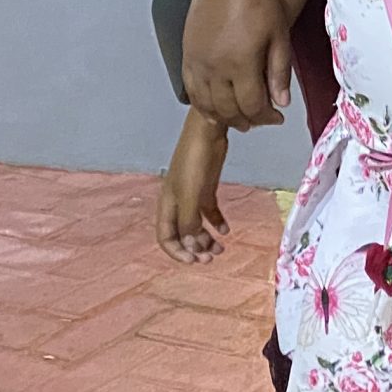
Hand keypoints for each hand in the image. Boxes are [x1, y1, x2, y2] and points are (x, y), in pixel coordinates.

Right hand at [156, 111, 231, 263]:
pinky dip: (216, 222)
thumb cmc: (194, 160)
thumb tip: (191, 245)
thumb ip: (189, 220)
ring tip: (221, 248)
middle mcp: (177, 202)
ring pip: (196, 225)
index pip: (165, 237)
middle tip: (212, 257)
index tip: (194, 261)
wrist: (208, 130)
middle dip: (194, 248)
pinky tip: (226, 230)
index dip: (177, 252)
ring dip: (206, 238)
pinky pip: (208, 211)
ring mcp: (192, 195)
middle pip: (182, 233)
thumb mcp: (190, 193)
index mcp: (167, 204)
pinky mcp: (206, 187)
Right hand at [182, 0, 291, 130]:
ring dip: (222, 117)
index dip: (266, 117)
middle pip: (228, 110)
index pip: (252, 106)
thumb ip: (279, 71)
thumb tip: (281, 101)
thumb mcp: (280, 35)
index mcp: (241, 64)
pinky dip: (201, 104)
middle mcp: (215, 68)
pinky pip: (190, 89)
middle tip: (259, 121)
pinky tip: (211, 106)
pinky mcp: (187, 55)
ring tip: (238, 119)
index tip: (276, 117)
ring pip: (206, 104)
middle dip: (246, 121)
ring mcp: (198, 63)